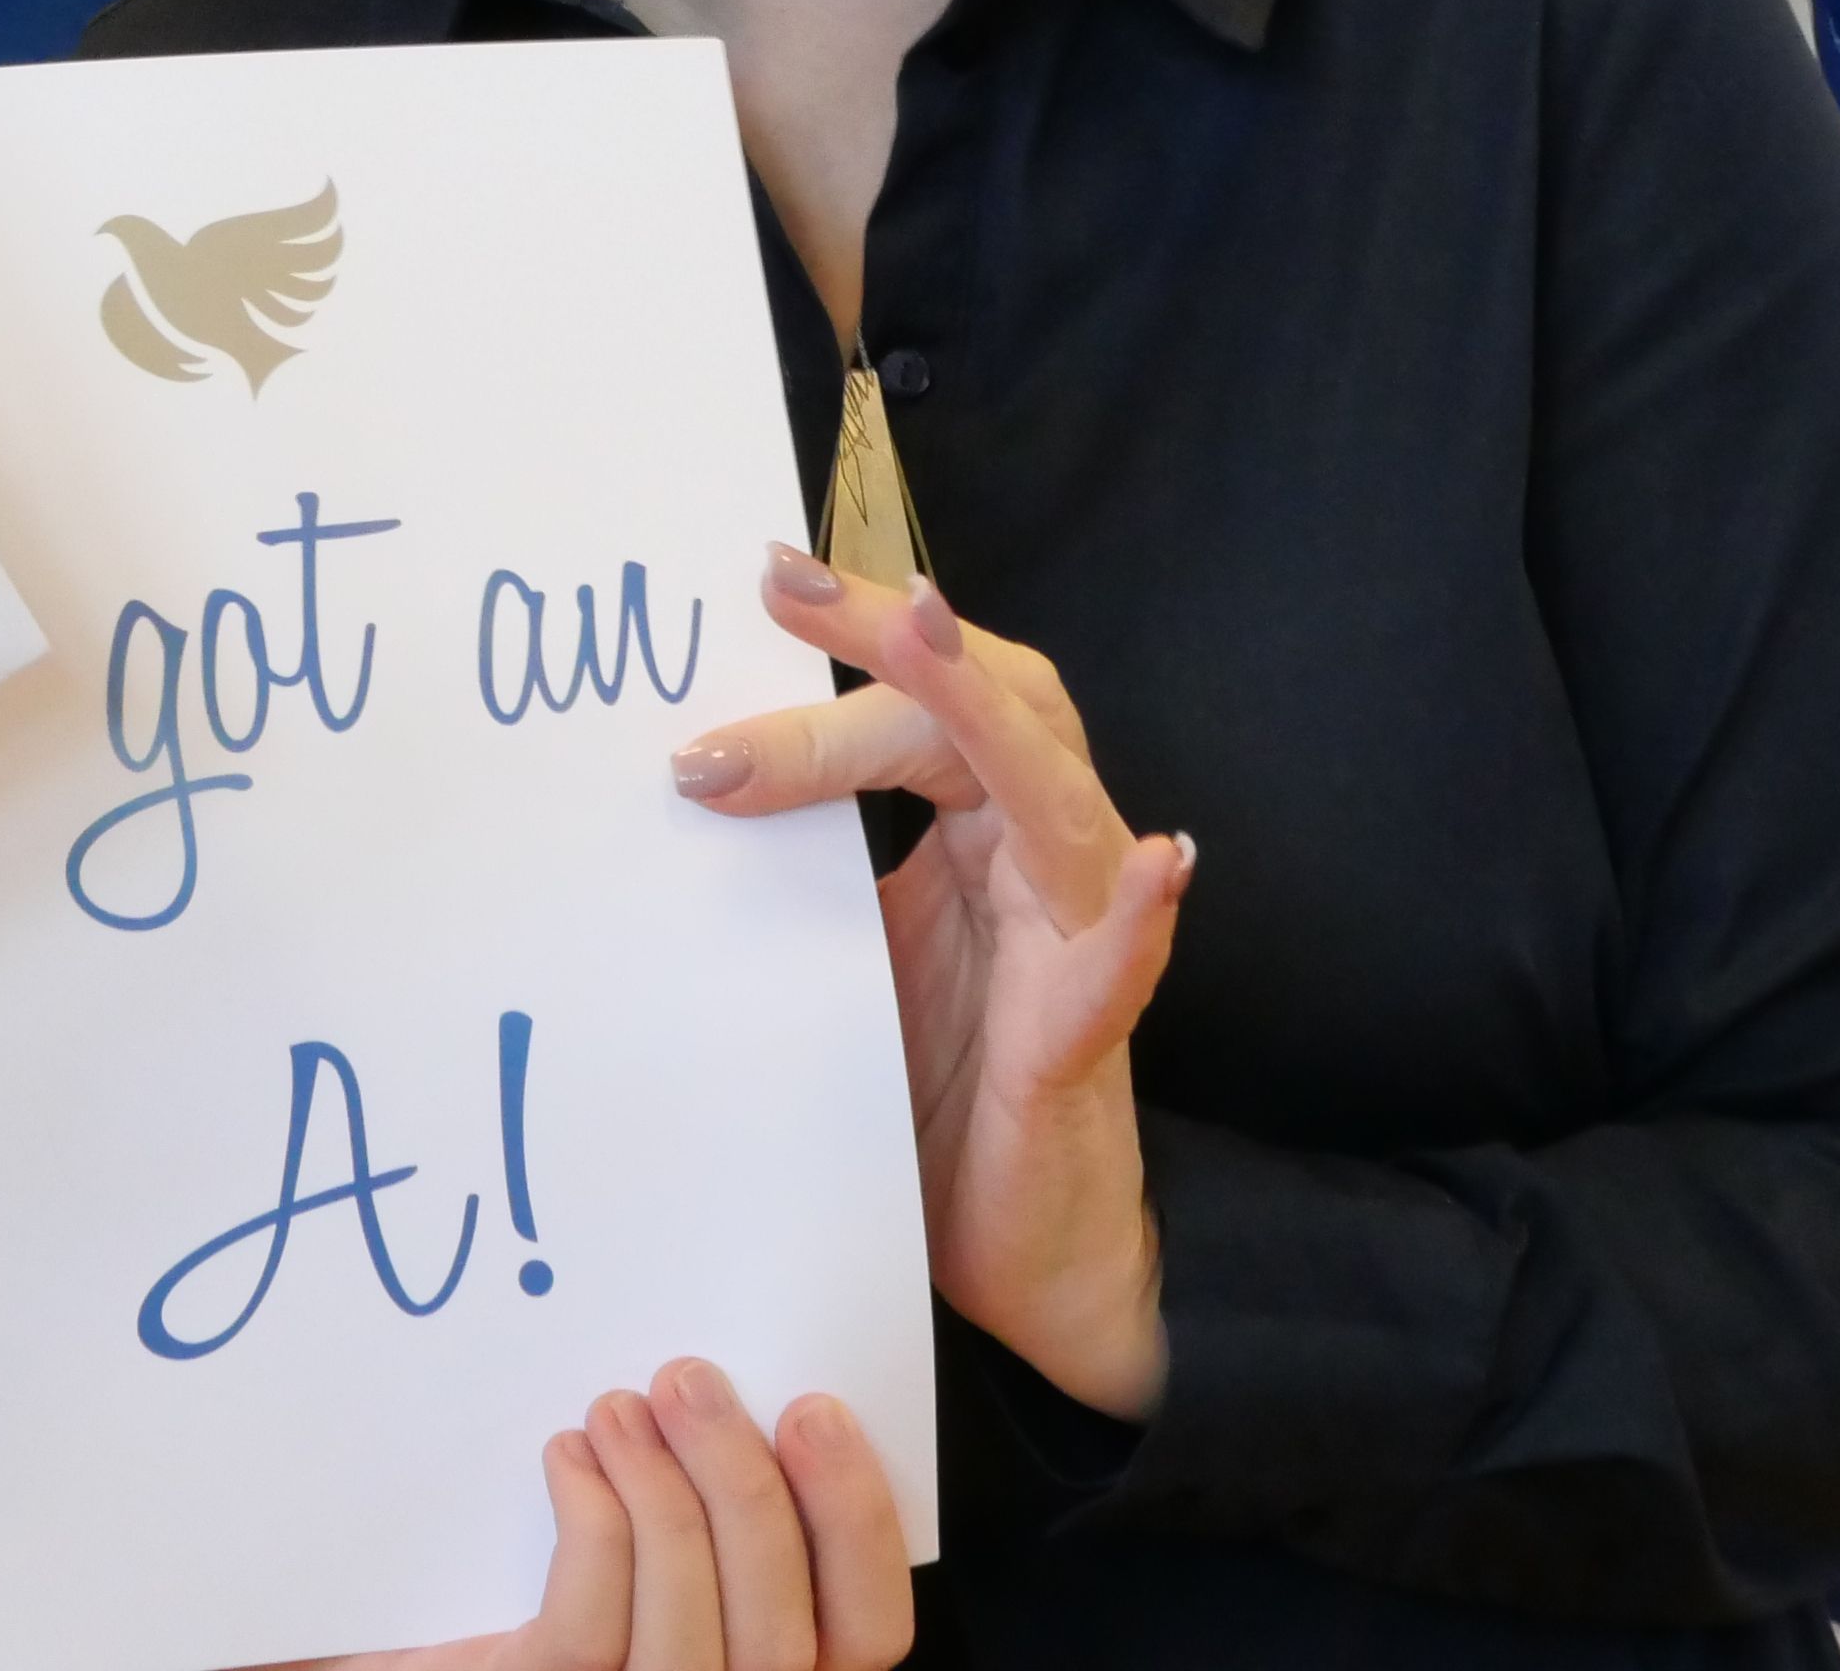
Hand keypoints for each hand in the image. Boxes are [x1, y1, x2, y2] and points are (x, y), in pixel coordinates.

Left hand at [309, 1358, 911, 1670]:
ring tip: (620, 1406)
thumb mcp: (666, 1561)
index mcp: (780, 1670)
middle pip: (782, 1620)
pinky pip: (587, 1630)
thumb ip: (726, 1510)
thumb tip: (745, 1389)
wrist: (423, 1645)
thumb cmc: (552, 1592)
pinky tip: (567, 1458)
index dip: (857, 1520)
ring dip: (660, 1489)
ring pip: (688, 1618)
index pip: (869, 1629)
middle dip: (741, 1479)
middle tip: (690, 1379)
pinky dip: (590, 1525)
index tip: (813, 1409)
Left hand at [670, 552, 1188, 1418]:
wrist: (1013, 1253)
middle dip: (888, 640)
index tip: (749, 585)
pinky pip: (1124, 962)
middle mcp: (1037, 859)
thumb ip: (797, 871)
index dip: (847, 641)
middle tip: (781, 586)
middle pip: (991, 708)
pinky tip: (1160, 862)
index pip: (921, 701)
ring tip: (929, 632)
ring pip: (1049, 794)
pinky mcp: (1086, 1036)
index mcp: (978, 830)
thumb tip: (679, 783)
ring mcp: (1075, 938)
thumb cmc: (933, 1095)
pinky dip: (1141, 908)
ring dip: (980, 711)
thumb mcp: (841, 958)